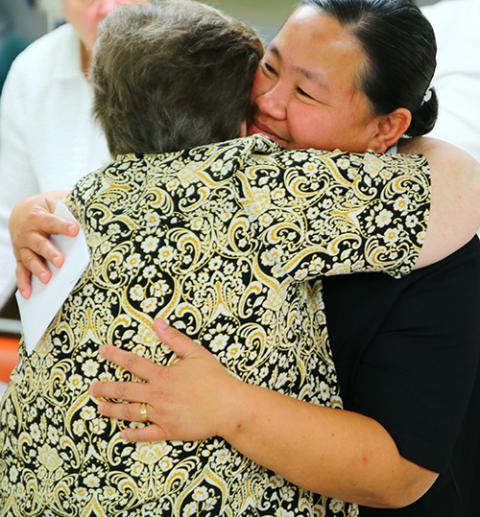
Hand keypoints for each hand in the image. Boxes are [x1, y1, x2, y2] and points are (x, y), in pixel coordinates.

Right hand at [9, 191, 76, 297]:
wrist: (23, 211)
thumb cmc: (48, 208)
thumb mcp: (56, 201)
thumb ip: (69, 207)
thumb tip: (89, 211)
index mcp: (39, 217)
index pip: (52, 221)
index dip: (63, 226)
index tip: (75, 230)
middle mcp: (28, 233)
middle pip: (40, 244)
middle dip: (50, 253)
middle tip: (61, 261)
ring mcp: (23, 246)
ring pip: (30, 259)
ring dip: (38, 269)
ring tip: (48, 279)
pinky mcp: (21, 258)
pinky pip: (21, 272)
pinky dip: (24, 283)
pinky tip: (29, 294)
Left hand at [90, 319, 239, 441]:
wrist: (229, 406)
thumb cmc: (214, 378)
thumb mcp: (196, 353)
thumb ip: (175, 339)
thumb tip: (158, 323)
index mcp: (162, 375)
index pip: (133, 363)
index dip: (115, 356)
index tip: (102, 351)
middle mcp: (157, 395)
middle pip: (125, 390)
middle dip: (106, 388)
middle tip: (92, 388)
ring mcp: (161, 414)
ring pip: (131, 412)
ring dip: (113, 410)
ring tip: (100, 408)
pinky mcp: (169, 430)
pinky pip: (146, 434)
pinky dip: (133, 435)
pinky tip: (123, 435)